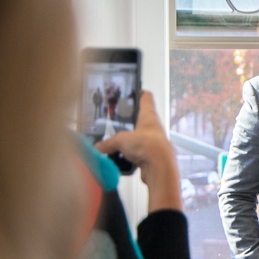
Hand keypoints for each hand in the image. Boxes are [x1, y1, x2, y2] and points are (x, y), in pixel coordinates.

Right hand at [94, 91, 181, 212]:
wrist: (160, 168)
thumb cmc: (150, 147)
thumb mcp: (121, 140)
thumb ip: (108, 142)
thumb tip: (99, 146)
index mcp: (149, 116)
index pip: (146, 98)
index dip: (138, 92)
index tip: (131, 89)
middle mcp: (153, 128)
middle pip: (139, 119)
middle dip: (126, 121)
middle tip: (114, 121)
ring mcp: (152, 142)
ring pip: (136, 138)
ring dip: (125, 141)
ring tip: (112, 143)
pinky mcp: (150, 156)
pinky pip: (136, 153)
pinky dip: (126, 156)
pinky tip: (117, 159)